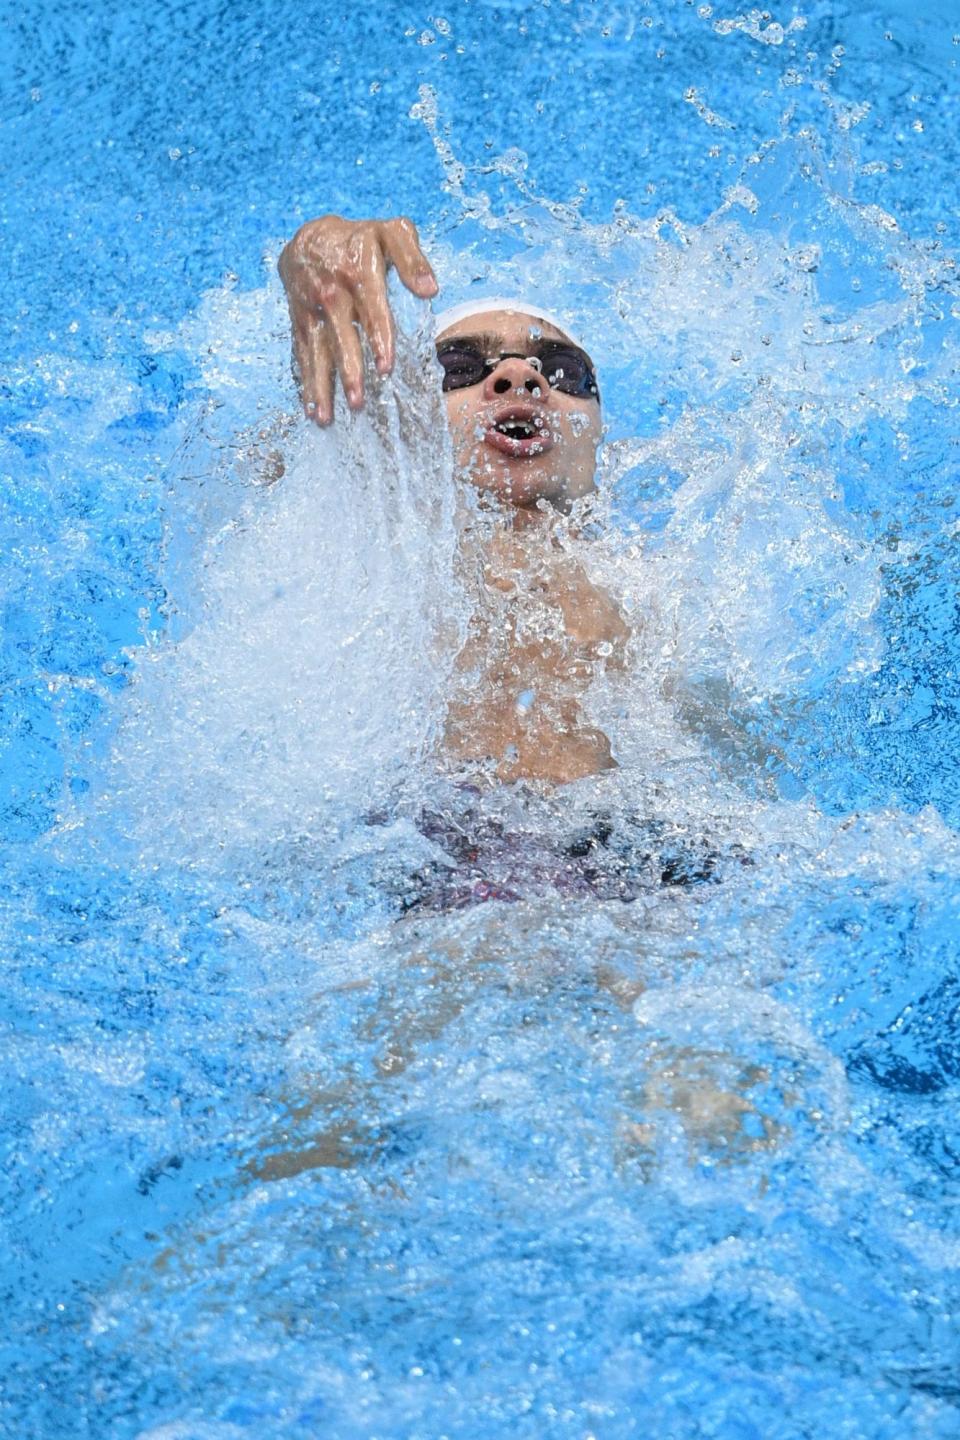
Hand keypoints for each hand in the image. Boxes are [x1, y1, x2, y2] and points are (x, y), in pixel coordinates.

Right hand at [278, 214, 438, 424]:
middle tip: (358, 402)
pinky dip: (305, 384)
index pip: (371, 309)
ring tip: (327, 418)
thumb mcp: (392, 233)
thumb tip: (430, 289)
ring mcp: (312, 311)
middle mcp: (332, 293)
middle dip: (348, 370)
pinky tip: (312, 411)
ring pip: (317, 352)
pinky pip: (302, 356)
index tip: (386, 368)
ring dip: (321, 386)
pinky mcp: (300, 324)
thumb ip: (413, 258)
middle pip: (340, 336)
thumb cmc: (361, 240)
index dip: (378, 338)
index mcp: (358, 271)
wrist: (309, 238)